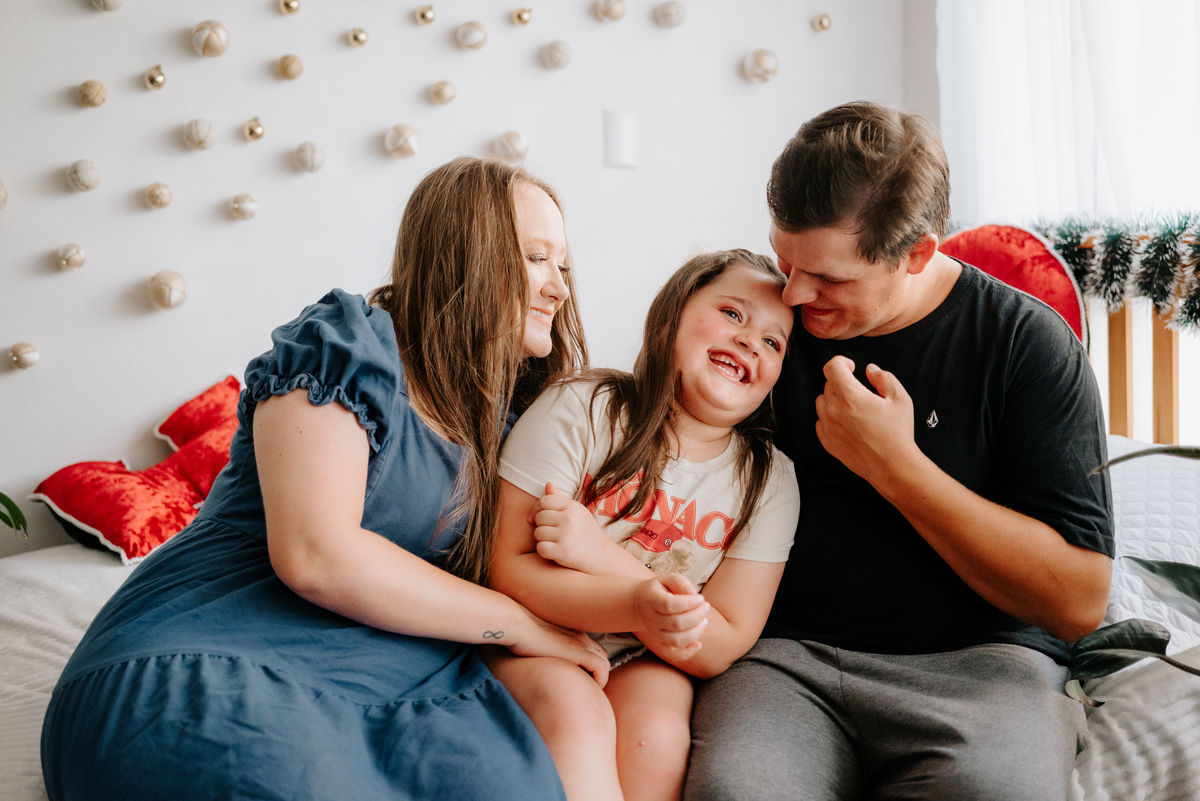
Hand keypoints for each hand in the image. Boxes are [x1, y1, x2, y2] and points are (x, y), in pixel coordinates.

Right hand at [506, 603, 610, 687]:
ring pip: (605, 662)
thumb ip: (544, 648)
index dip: (590, 664)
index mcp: (571, 633)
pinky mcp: (578, 651)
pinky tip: (589, 688)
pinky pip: (602, 668)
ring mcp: (581, 643)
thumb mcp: (535, 641)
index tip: (580, 678)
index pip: (592, 649)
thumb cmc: (519, 633)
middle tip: (584, 686)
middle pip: (602, 654)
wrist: (517, 624)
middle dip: (596, 671)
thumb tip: (536, 659)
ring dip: (600, 677)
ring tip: (588, 690)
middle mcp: (580, 636)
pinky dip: (600, 679)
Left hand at [530, 482, 612, 572]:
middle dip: (541, 525)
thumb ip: (560, 499)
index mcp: (572, 506)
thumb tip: (548, 483)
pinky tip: (554, 551)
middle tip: (552, 532)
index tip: (536, 518)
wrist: (601, 555)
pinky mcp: (562, 552)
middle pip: (539, 517)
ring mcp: (566, 535)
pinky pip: (540, 548)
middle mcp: (569, 519)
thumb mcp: (577, 512)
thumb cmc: (585, 532)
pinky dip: (545, 551)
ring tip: (555, 541)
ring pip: (538, 533)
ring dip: (543, 539)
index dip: (537, 509)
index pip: (545, 500)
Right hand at [632, 573, 709, 661]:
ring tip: (704, 620)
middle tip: (706, 606)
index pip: (670, 604)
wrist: (639, 604)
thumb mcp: (667, 579)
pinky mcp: (660, 643)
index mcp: (652, 600)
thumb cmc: (659, 590)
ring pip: (676, 640)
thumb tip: (694, 594)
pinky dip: (687, 653)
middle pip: (676, 623)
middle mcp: (652, 619)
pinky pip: (672, 654)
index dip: (689, 603)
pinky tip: (699, 644)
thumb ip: (681, 583)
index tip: (701, 598)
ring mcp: (656, 634)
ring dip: (695, 632)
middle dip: (697, 615)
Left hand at [814, 356, 918, 486]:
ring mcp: (827, 426)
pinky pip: (821, 421)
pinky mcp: (826, 441)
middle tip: (861, 393)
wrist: (891, 466)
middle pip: (828, 384)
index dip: (842, 362)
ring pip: (822, 402)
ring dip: (834, 399)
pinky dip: (831, 418)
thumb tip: (870, 370)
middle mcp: (833, 409)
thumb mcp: (899, 398)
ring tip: (854, 409)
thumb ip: (883, 377)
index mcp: (849, 395)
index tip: (852, 368)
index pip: (832, 367)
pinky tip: (848, 423)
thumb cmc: (897, 432)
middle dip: (843, 382)